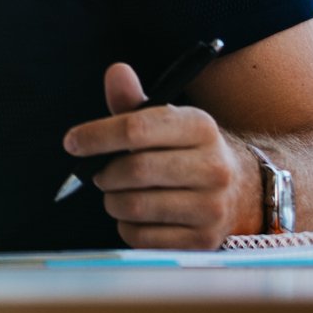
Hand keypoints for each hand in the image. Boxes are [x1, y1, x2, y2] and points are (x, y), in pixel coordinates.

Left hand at [63, 62, 259, 249]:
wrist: (240, 190)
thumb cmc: (186, 150)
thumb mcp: (166, 121)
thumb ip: (134, 101)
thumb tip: (116, 72)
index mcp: (200, 128)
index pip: (136, 129)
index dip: (96, 136)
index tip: (72, 142)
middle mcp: (213, 167)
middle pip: (132, 170)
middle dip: (104, 172)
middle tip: (100, 172)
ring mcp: (211, 208)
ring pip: (133, 206)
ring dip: (113, 200)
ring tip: (118, 192)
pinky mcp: (203, 241)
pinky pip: (141, 238)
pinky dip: (127, 226)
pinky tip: (137, 215)